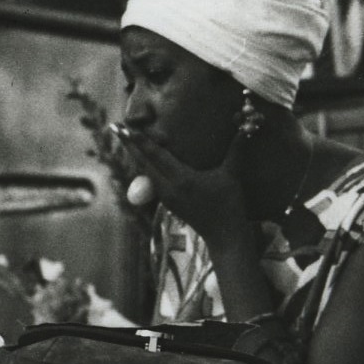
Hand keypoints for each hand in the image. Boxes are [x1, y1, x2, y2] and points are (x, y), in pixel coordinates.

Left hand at [118, 128, 252, 252]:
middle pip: (143, 162)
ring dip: (135, 155)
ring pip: (145, 172)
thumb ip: (237, 149)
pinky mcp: (169, 203)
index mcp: (181, 179)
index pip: (155, 155)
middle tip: (115, 128)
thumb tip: (248, 125)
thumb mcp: (232, 176)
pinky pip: (151, 180)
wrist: (224, 237)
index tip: (124, 127)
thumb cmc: (230, 206)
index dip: (138, 140)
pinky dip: (144, 166)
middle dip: (129, 145)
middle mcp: (169, 188)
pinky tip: (143, 160)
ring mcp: (167, 197)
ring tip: (126, 140)